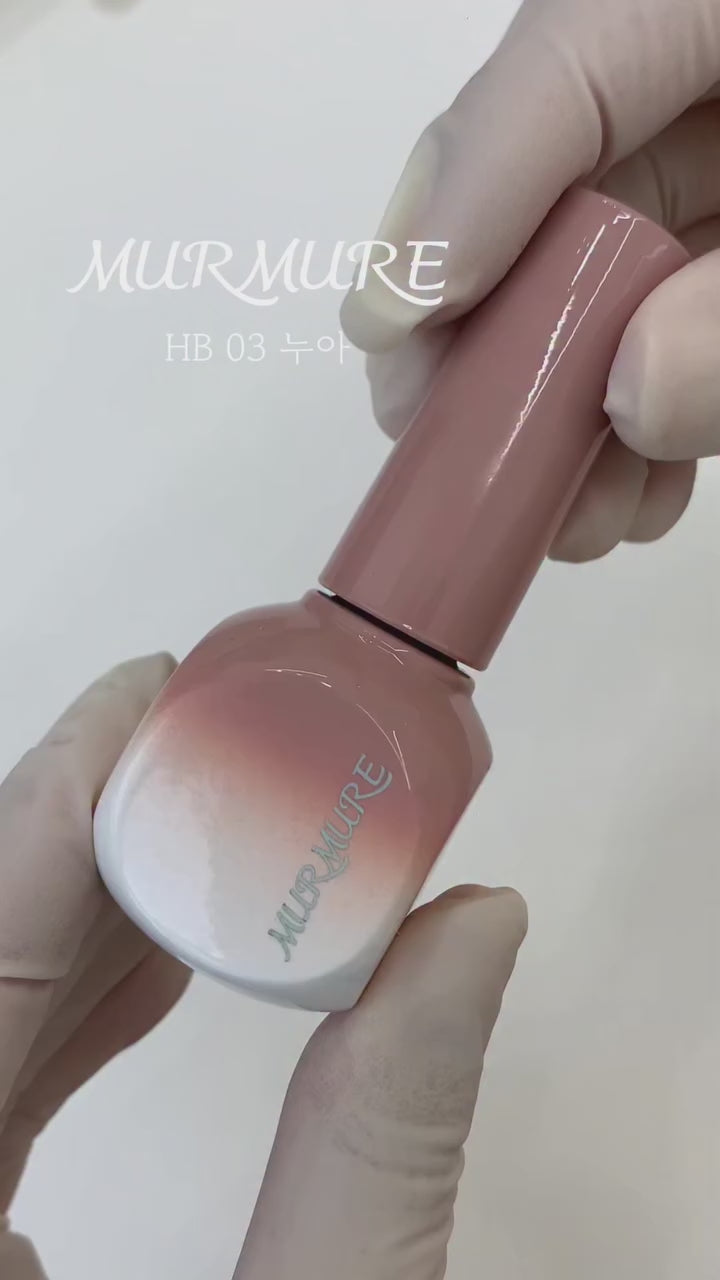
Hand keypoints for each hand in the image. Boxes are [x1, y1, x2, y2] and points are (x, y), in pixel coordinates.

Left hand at [0, 662, 526, 1279]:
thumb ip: (382, 1156)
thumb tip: (475, 925)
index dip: (68, 785)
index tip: (156, 686)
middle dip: (109, 826)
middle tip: (225, 739)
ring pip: (2, 993)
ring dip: (112, 899)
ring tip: (226, 815)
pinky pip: (12, 1058)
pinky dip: (95, 992)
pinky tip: (175, 947)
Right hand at [341, 0, 719, 562]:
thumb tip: (631, 399)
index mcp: (706, 6)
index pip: (567, 57)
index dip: (464, 196)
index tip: (394, 328)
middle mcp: (695, 73)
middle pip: (550, 187)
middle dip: (488, 334)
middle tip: (441, 439)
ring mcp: (715, 153)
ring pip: (597, 268)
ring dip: (558, 403)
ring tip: (550, 511)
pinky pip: (660, 311)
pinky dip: (636, 409)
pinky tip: (626, 488)